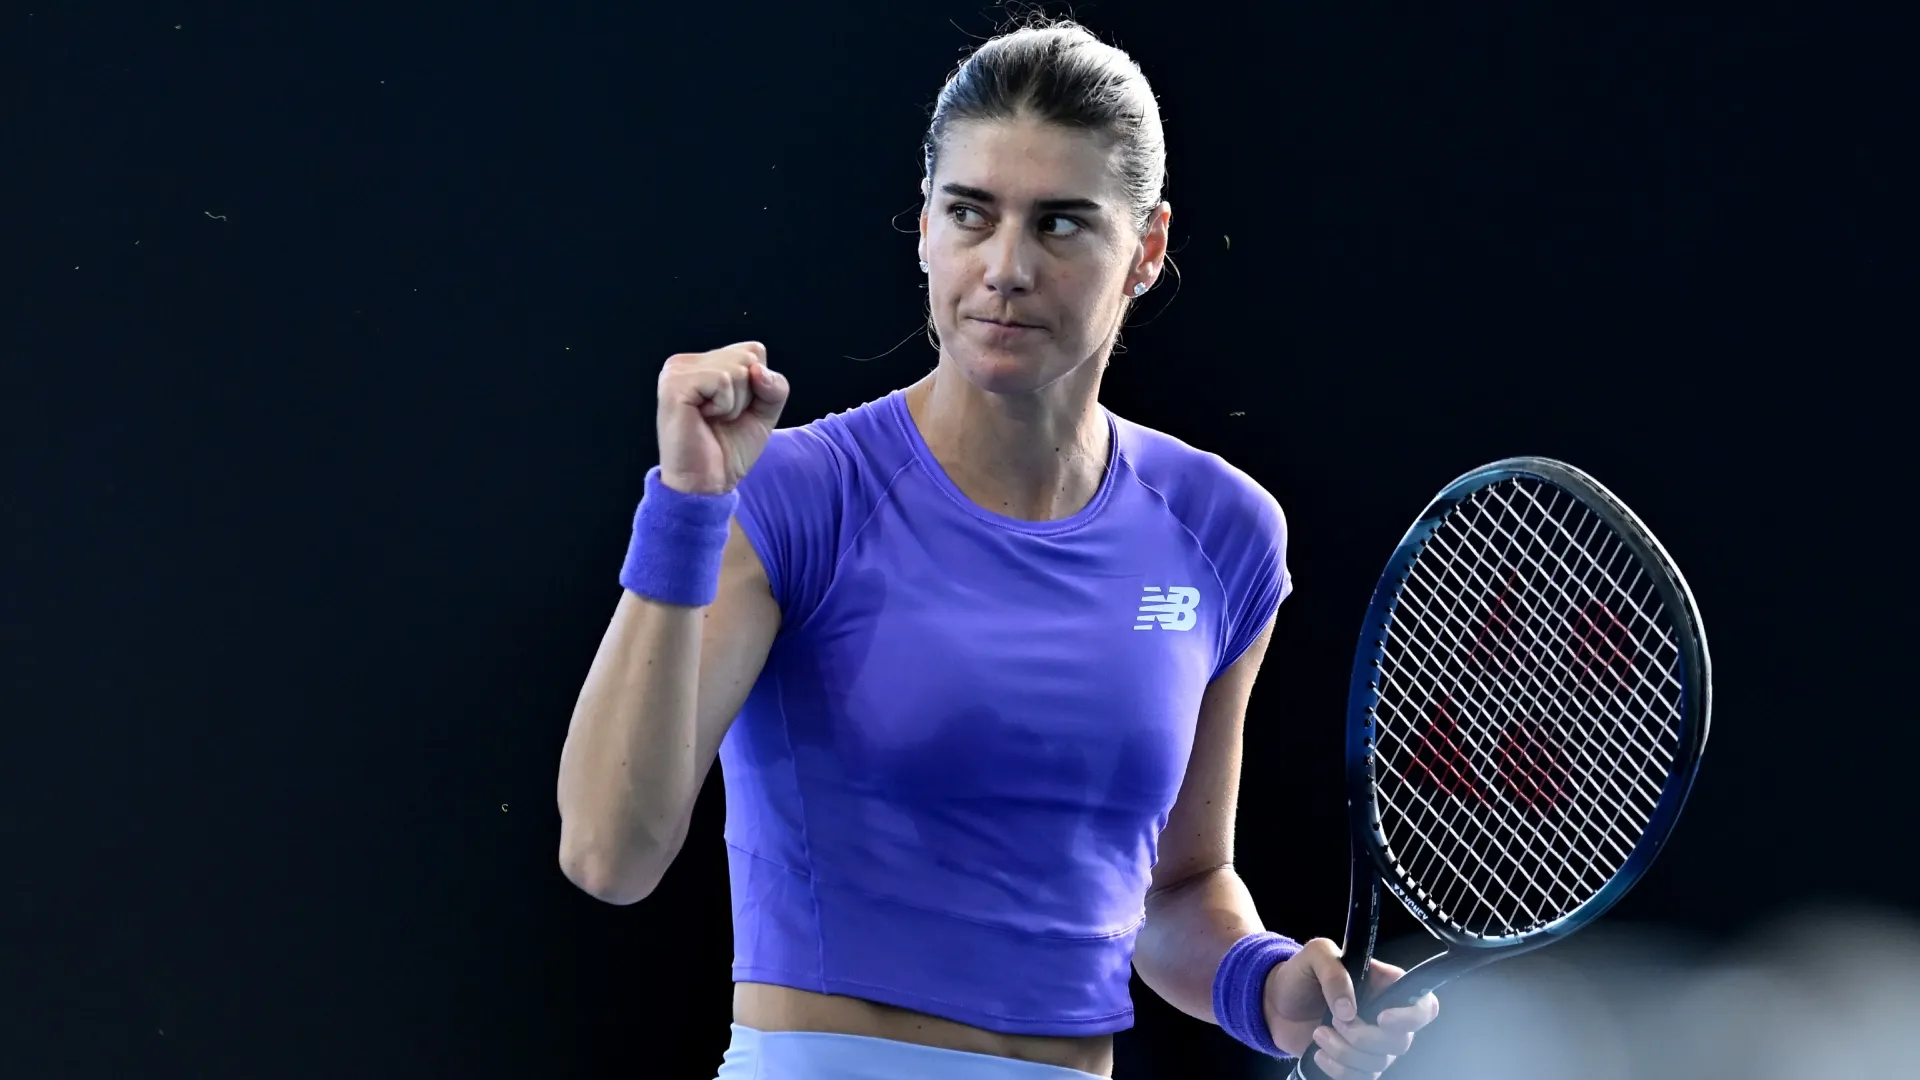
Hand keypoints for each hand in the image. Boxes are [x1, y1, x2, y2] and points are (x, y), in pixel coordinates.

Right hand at [655, 342, 789, 494]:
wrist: (708, 482)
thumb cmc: (730, 448)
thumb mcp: (765, 411)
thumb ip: (774, 385)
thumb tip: (757, 369)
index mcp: (703, 363)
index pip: (754, 351)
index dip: (758, 385)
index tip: (735, 410)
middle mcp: (687, 362)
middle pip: (749, 356)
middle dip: (748, 394)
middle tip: (723, 418)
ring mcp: (677, 371)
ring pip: (738, 369)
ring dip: (735, 403)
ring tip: (713, 419)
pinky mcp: (674, 385)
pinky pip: (722, 381)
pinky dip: (724, 406)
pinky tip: (704, 419)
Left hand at [1263, 938, 1439, 1079]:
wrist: (1275, 1003)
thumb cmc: (1300, 974)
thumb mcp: (1315, 955)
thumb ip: (1334, 973)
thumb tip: (1349, 1009)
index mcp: (1385, 986)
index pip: (1424, 1006)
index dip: (1411, 1017)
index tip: (1381, 1018)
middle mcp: (1386, 1016)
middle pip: (1402, 1042)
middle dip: (1363, 1036)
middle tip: (1333, 1020)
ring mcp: (1372, 1042)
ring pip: (1379, 1063)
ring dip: (1345, 1052)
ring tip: (1319, 1034)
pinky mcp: (1355, 1062)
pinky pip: (1362, 1078)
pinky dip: (1339, 1070)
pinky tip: (1320, 1054)